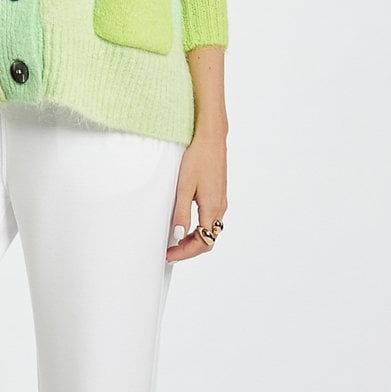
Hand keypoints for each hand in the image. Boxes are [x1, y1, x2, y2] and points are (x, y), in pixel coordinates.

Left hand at [166, 128, 226, 262]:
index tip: (170, 254)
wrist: (211, 137)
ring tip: (175, 240)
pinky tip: (186, 222)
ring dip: (194, 238)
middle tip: (170, 251)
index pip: (203, 242)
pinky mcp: (218, 193)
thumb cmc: (198, 157)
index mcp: (212, 207)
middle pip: (208, 239)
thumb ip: (181, 212)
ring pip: (210, 229)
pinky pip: (211, 218)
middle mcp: (220, 207)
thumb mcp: (184, 186)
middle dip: (189, 249)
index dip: (186, 252)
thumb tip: (178, 235)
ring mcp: (221, 200)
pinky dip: (199, 227)